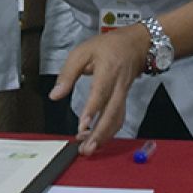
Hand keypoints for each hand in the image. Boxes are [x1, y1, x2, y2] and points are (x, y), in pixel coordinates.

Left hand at [50, 24, 150, 154]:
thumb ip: (68, 73)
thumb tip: (55, 94)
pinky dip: (109, 131)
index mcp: (108, 70)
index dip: (92, 110)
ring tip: (89, 148)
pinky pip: (118, 118)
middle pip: (112, 113)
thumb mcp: (82, 52)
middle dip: (100, 133)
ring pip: (117, 119)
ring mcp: (123, 94)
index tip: (83, 126)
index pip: (100, 92)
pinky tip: (97, 138)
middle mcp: (118, 86)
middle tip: (86, 148)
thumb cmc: (108, 47)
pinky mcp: (123, 100)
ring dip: (104, 136)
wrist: (136, 44)